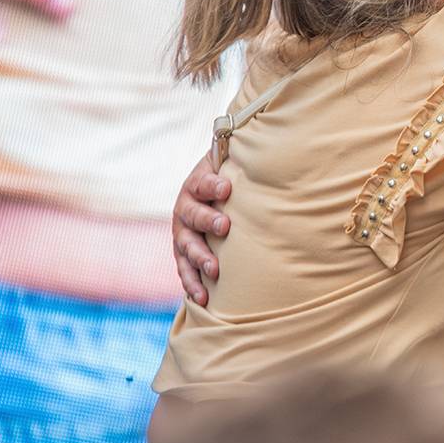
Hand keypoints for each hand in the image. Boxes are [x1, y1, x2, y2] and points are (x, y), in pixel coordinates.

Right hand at [172, 153, 231, 305]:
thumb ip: (240, 160)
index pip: (202, 183)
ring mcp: (182, 233)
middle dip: (208, 221)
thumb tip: (260, 144)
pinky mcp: (183, 254)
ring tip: (214, 269)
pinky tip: (203, 298)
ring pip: (187, 246)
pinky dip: (192, 284)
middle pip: (193, 215)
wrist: (212, 195)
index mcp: (196, 184)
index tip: (226, 188)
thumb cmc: (228, 179)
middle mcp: (185, 208)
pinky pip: (185, 271)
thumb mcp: (230, 165)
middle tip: (224, 226)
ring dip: (200, 257)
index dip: (212, 185)